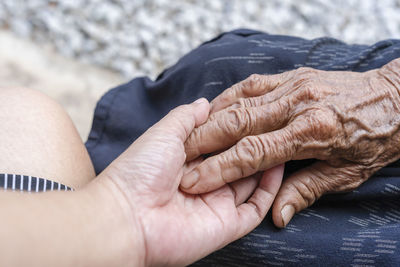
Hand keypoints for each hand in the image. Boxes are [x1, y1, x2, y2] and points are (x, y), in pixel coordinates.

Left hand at [97, 98, 283, 265]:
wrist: (128, 217)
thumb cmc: (139, 171)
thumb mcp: (164, 132)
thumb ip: (186, 117)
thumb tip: (205, 102)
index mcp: (188, 162)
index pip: (221, 143)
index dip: (237, 128)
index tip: (255, 111)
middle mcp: (205, 182)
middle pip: (238, 162)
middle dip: (255, 144)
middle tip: (275, 124)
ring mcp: (216, 204)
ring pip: (251, 183)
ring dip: (266, 162)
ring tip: (282, 139)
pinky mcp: (227, 225)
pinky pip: (255, 208)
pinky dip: (270, 190)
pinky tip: (278, 166)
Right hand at [181, 58, 399, 227]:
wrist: (397, 99)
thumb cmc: (373, 140)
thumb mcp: (346, 175)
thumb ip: (307, 191)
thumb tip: (277, 217)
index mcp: (311, 132)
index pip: (253, 152)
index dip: (220, 168)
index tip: (195, 180)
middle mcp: (298, 105)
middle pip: (238, 122)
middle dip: (204, 140)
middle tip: (180, 156)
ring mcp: (295, 85)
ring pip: (241, 100)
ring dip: (212, 118)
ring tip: (191, 135)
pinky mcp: (294, 75)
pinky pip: (252, 84)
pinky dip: (230, 97)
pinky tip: (216, 109)